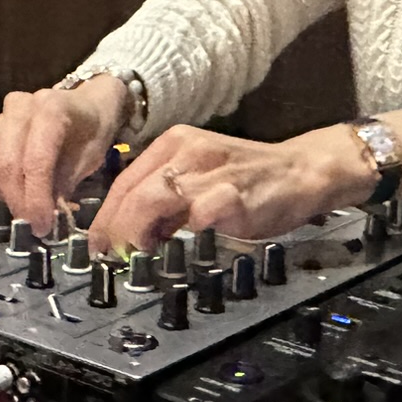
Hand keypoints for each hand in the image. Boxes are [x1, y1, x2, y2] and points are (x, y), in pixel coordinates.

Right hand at [0, 78, 126, 231]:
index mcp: (51, 110)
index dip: (36, 199)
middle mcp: (21, 106)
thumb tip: (42, 218)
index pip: (35, 161)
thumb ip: (62, 186)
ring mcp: (0, 113)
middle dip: (17, 201)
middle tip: (32, 224)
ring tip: (18, 201)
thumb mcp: (88, 161)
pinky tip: (2, 187)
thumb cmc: (90, 134)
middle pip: (5, 163)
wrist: (87, 107)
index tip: (42, 226)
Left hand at [87, 123, 377, 255]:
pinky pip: (198, 214)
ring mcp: (211, 171)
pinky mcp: (235, 193)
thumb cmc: (252, 180)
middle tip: (111, 257)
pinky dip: (183, 235)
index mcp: (175, 144)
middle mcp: (188, 151)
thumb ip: (167, 199)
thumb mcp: (200, 177)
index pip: (124, 180)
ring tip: (137, 256)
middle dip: (114, 228)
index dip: (105, 217)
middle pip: (132, 190)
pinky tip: (179, 251)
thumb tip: (131, 236)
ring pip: (154, 197)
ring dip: (136, 231)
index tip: (97, 244)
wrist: (303, 170)